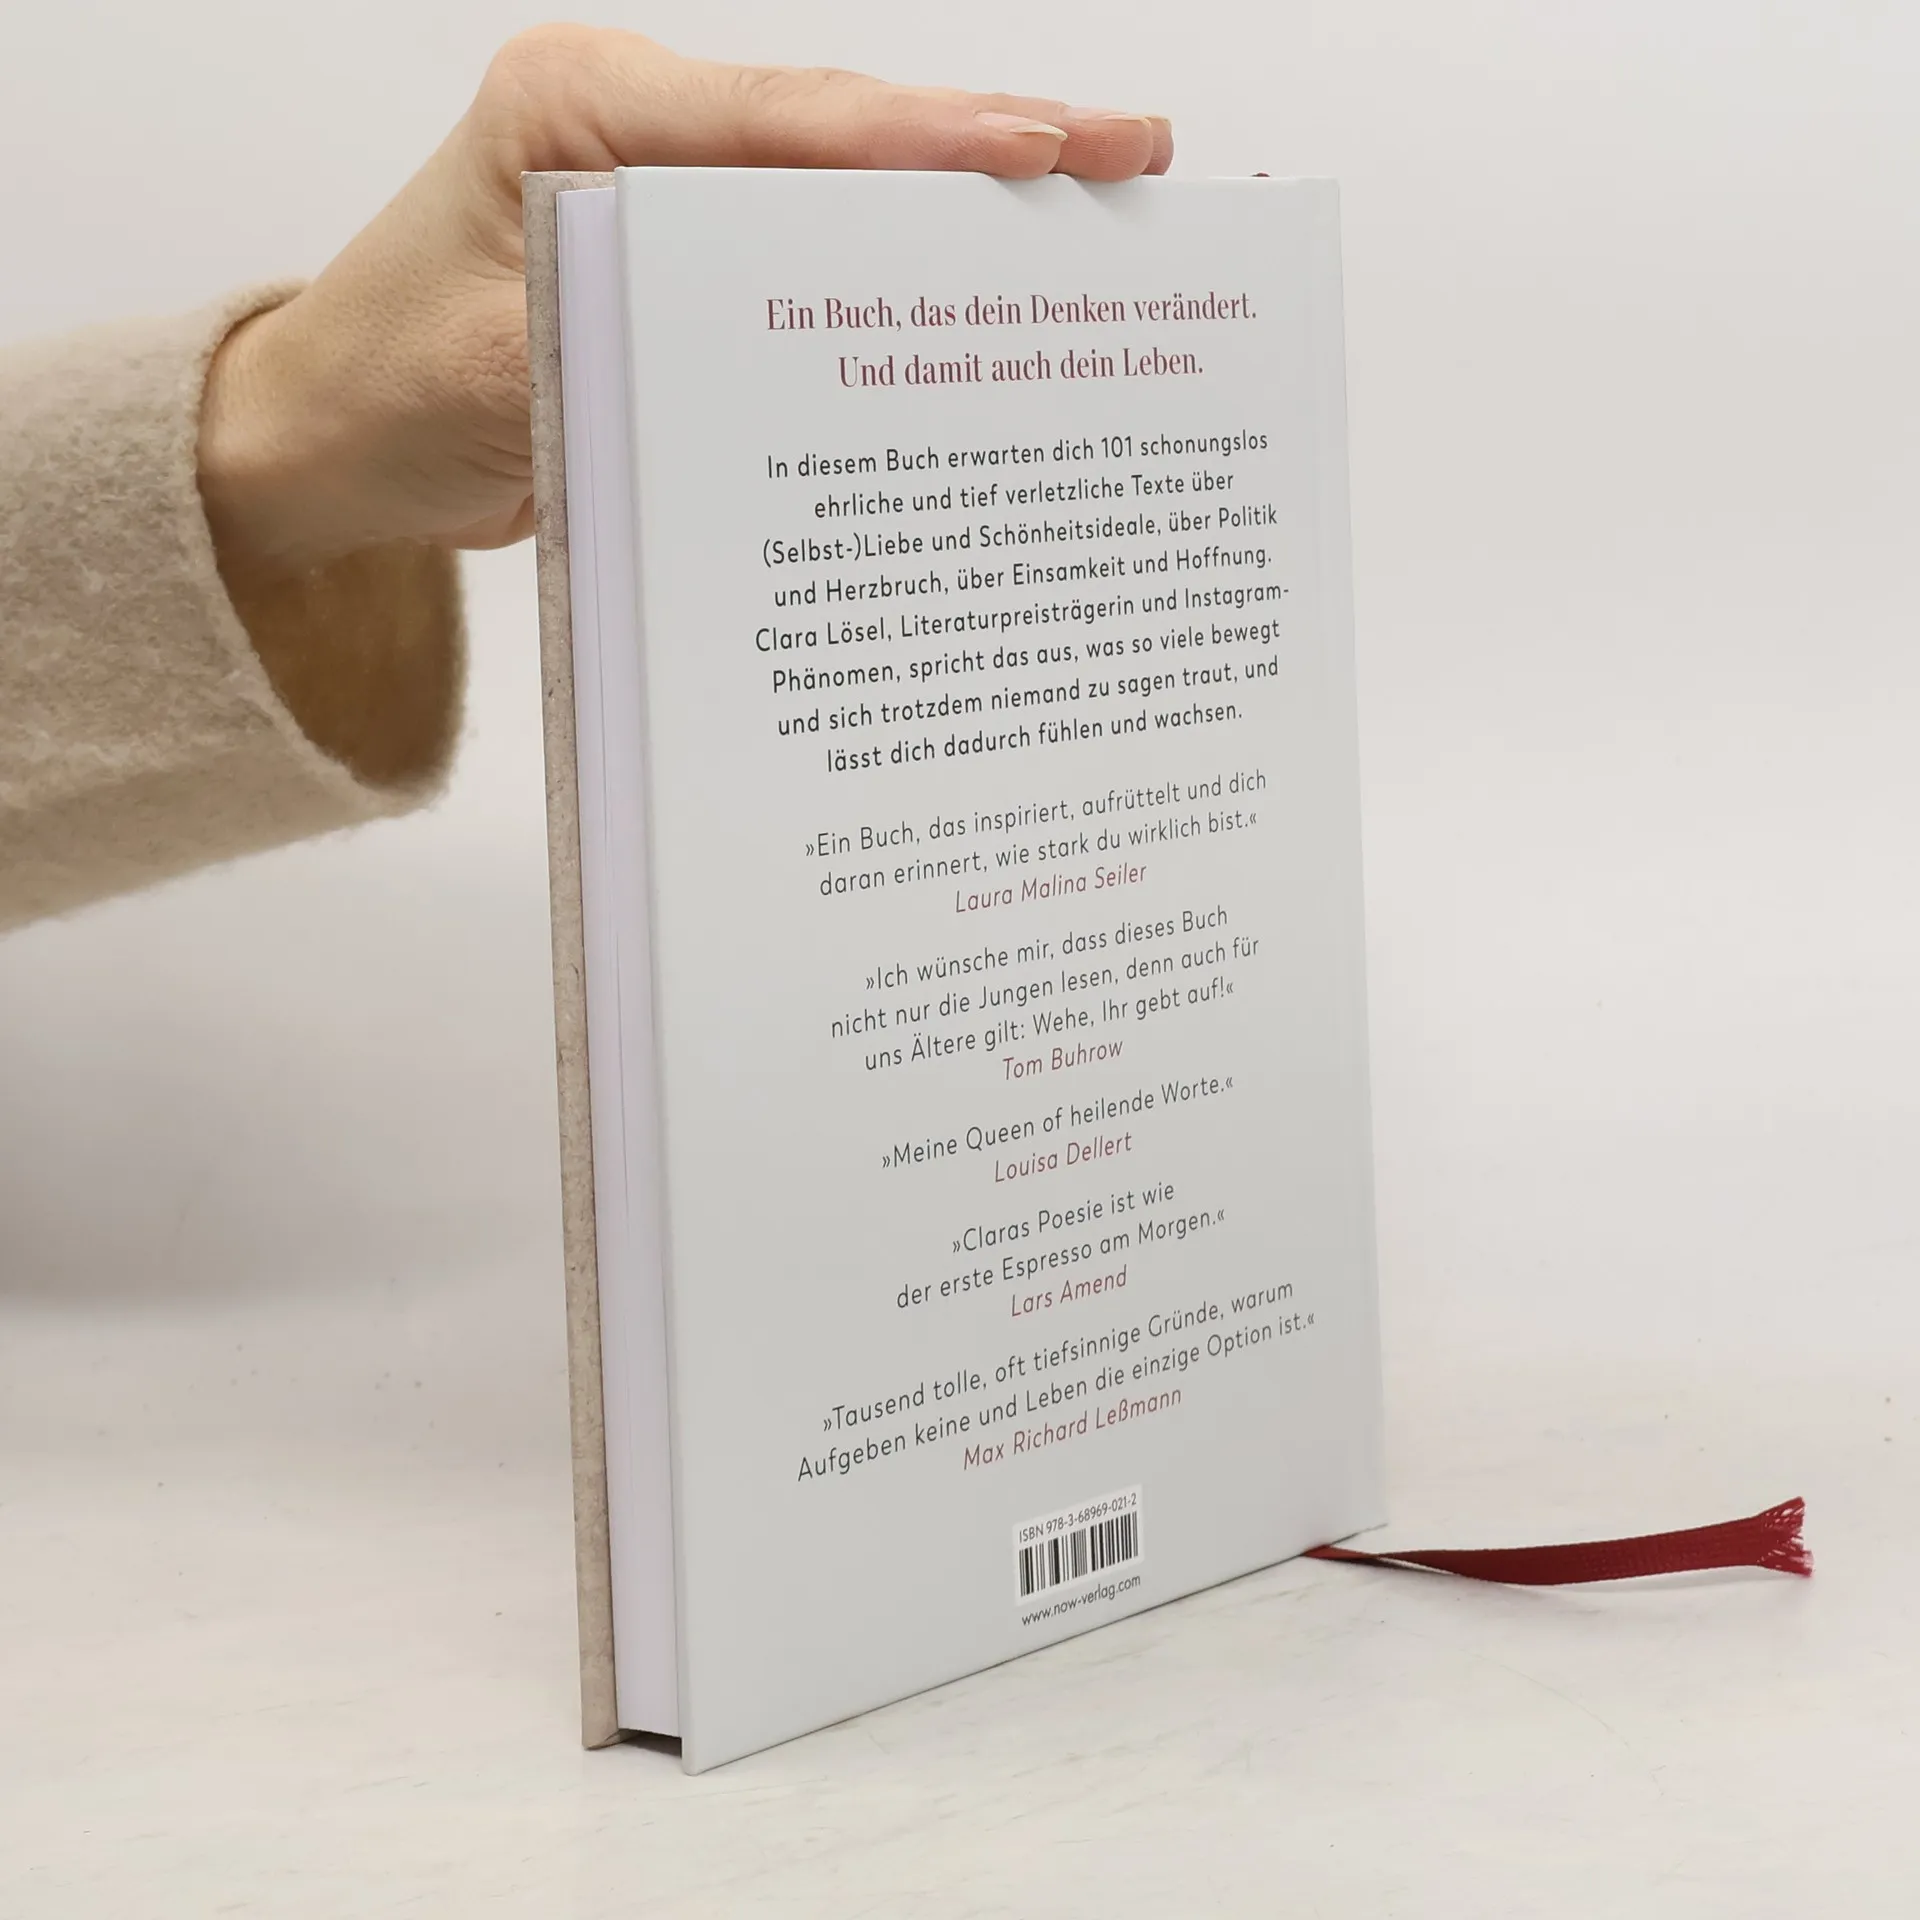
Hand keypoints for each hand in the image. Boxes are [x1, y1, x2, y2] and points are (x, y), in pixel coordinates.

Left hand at [198, 27, 1172, 573]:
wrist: (334, 444)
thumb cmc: (388, 392)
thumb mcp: (506, 366)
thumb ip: (642, 332)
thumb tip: (808, 346)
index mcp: (579, 110)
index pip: (783, 118)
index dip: (923, 138)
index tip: (1046, 147)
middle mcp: (637, 133)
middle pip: (843, 133)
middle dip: (991, 147)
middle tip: (1133, 154)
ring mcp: (670, 197)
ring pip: (846, 189)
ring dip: (967, 207)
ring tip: (1103, 207)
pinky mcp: (691, 269)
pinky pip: (816, 261)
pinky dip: (903, 277)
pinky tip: (990, 288)